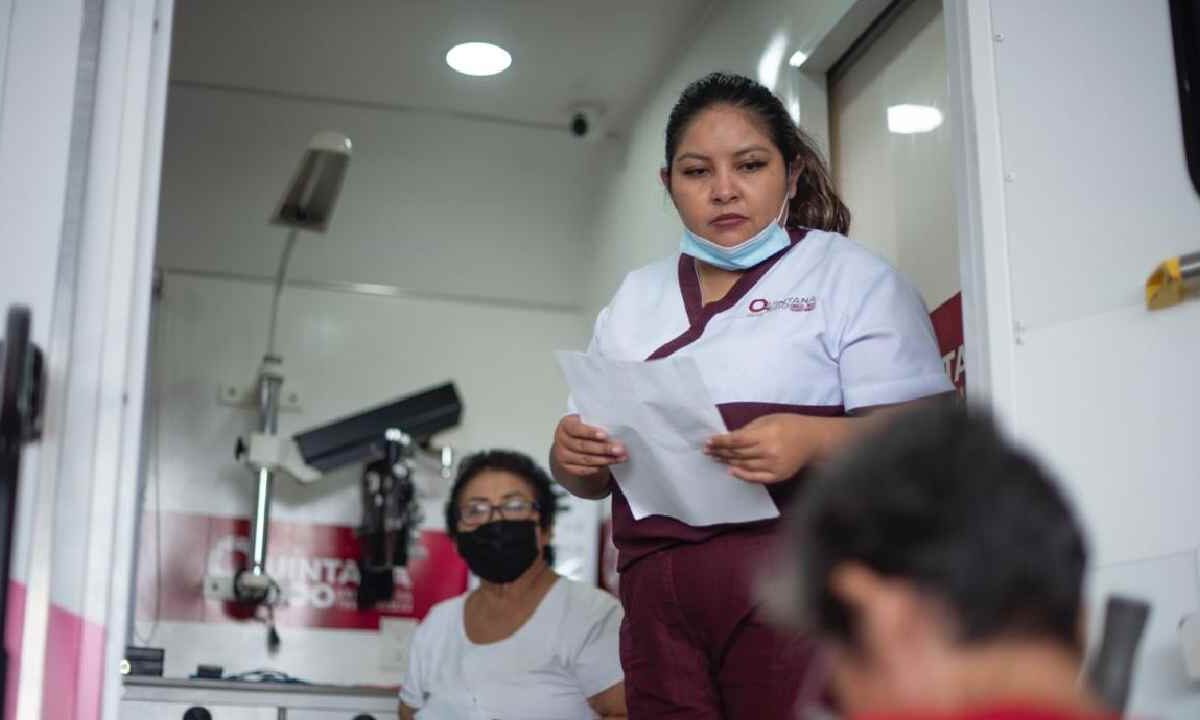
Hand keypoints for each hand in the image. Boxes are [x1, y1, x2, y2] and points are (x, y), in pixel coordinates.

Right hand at [553, 414, 626, 477]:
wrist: (573, 442)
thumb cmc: (584, 429)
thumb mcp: (587, 422)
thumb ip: (596, 424)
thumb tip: (616, 431)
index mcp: (566, 425)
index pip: (575, 428)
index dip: (590, 432)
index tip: (605, 435)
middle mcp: (562, 440)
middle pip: (583, 446)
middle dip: (603, 448)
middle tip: (619, 449)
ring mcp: (563, 455)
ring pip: (586, 459)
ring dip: (605, 459)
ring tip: (620, 457)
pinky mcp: (568, 468)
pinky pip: (584, 470)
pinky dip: (598, 467)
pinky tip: (610, 463)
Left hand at [705, 413, 835, 483]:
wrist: (813, 440)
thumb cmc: (789, 425)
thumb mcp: (768, 420)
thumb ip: (749, 429)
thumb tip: (729, 437)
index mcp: (767, 435)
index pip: (737, 440)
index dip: (720, 442)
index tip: (708, 442)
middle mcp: (769, 452)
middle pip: (738, 454)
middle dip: (721, 452)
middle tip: (707, 451)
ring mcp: (774, 466)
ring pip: (744, 466)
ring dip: (728, 462)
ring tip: (716, 459)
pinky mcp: (778, 476)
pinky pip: (756, 478)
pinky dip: (743, 475)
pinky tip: (732, 471)